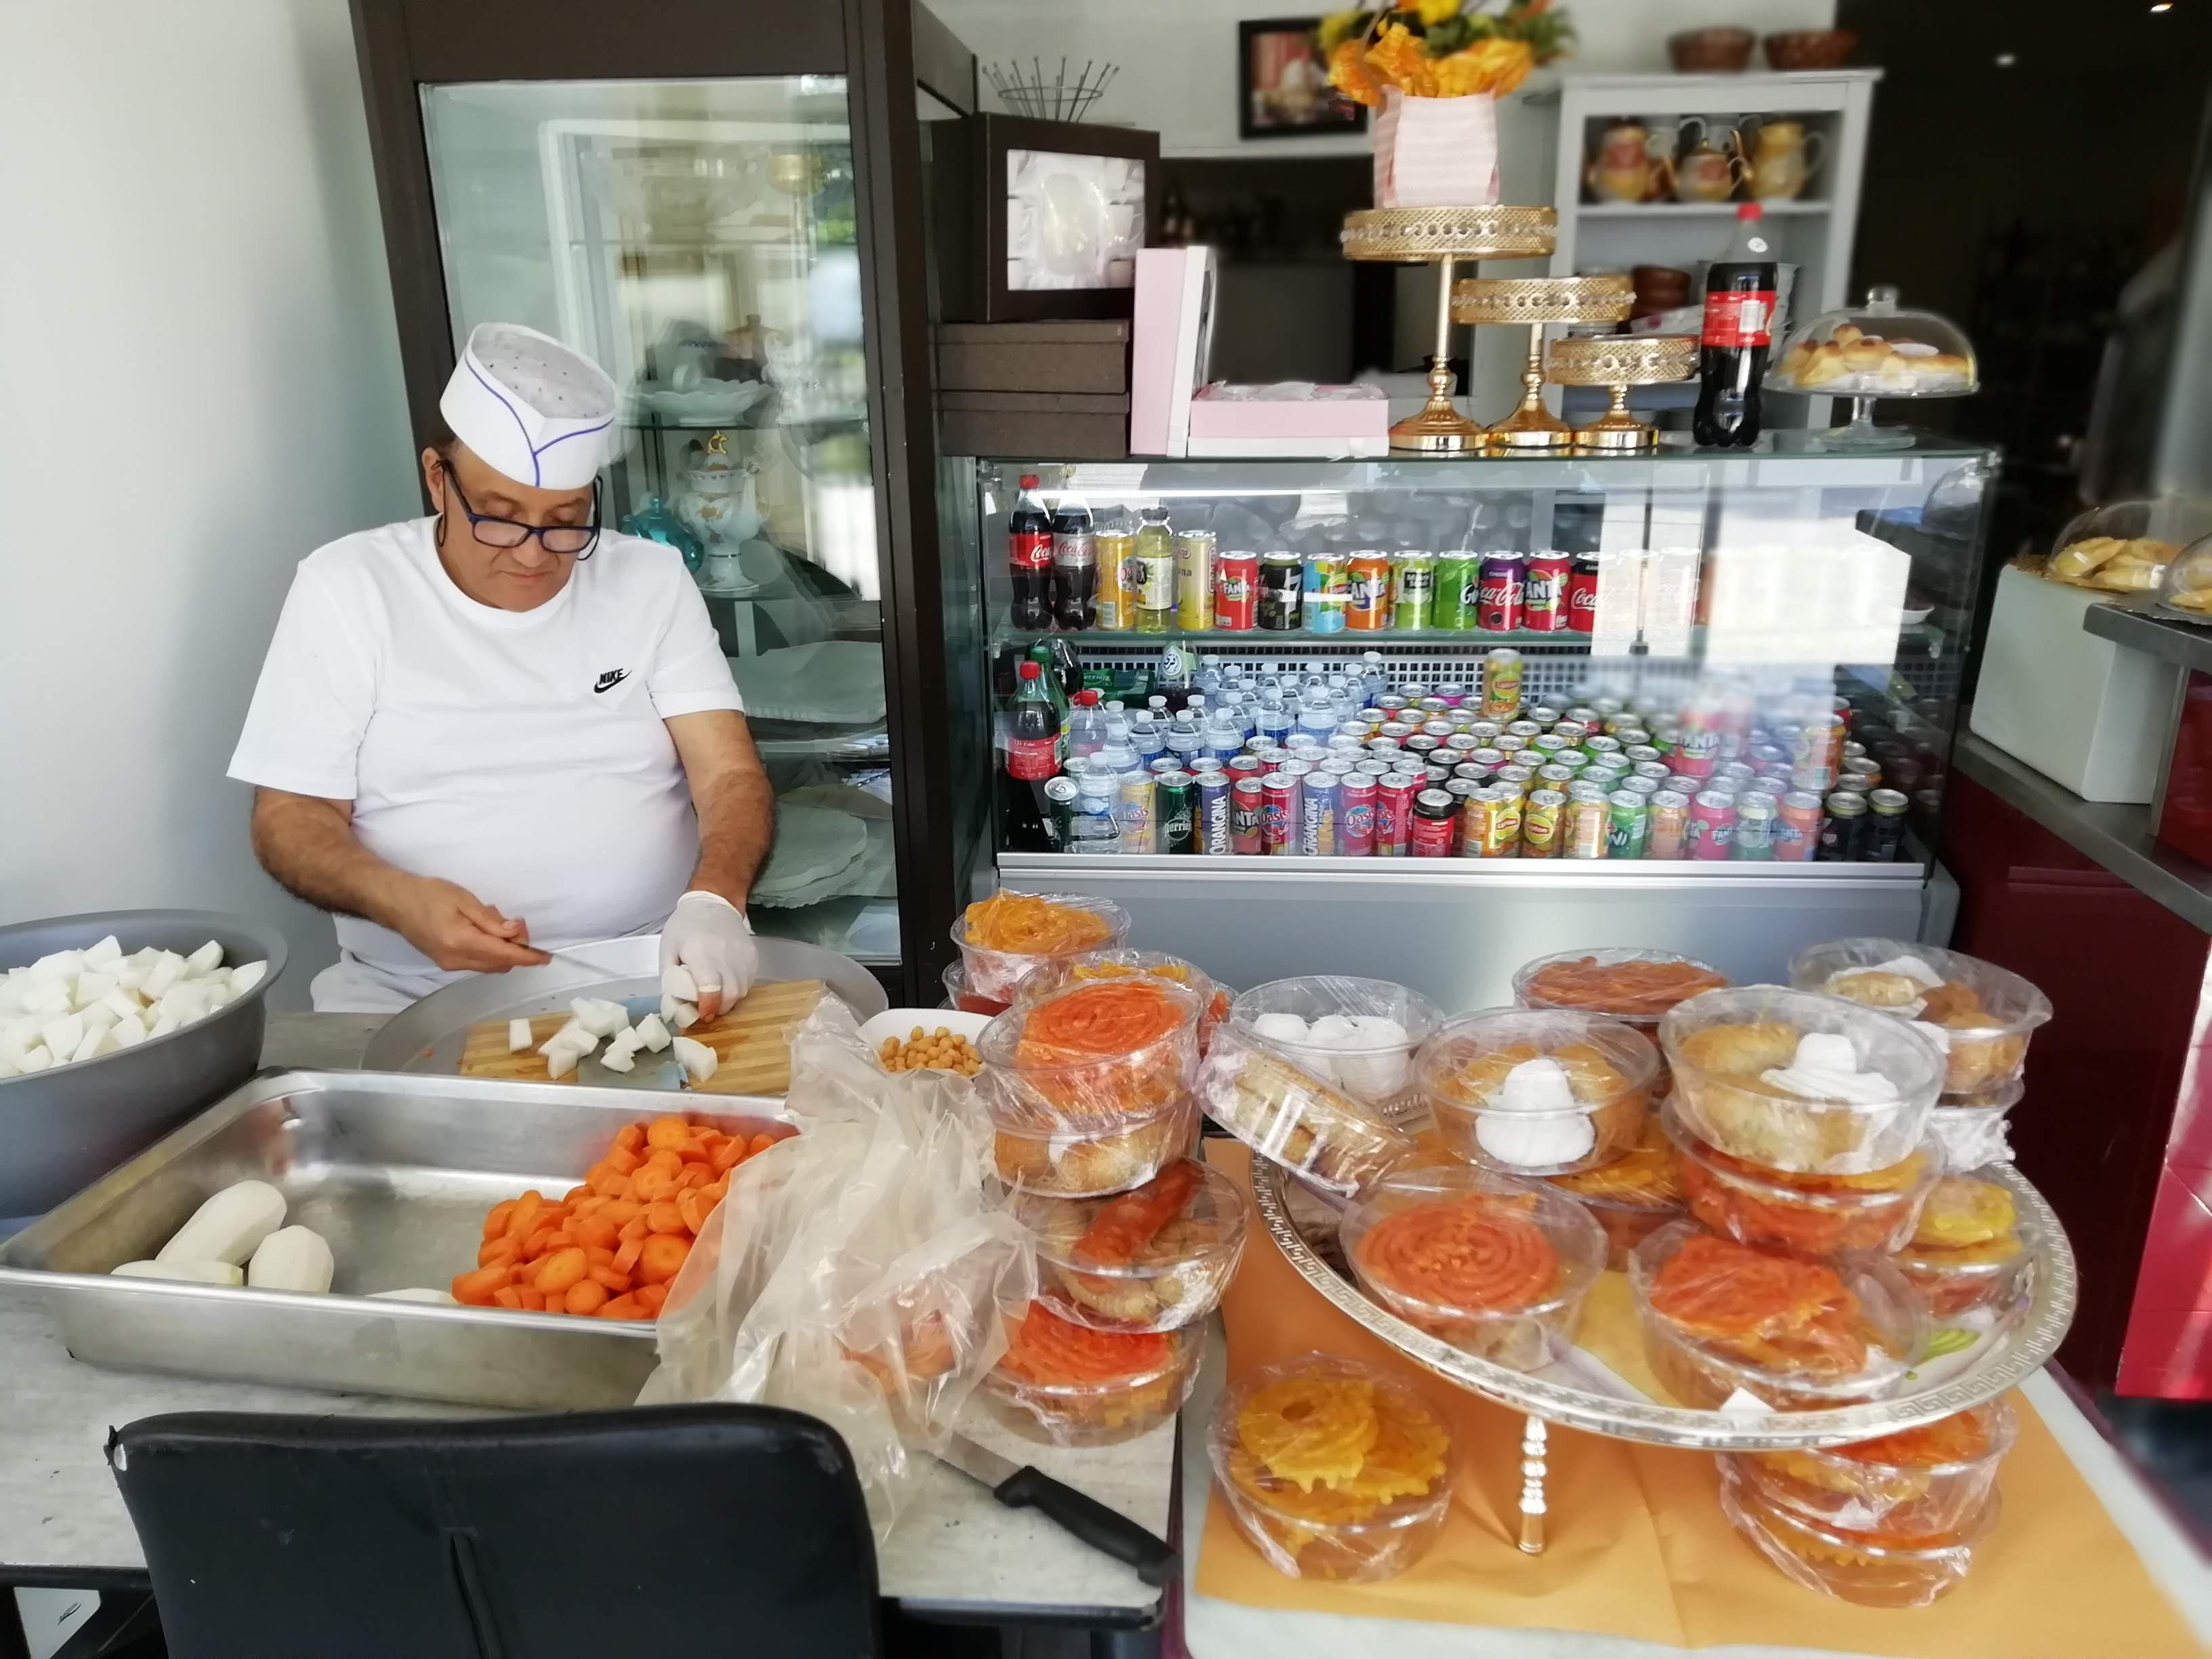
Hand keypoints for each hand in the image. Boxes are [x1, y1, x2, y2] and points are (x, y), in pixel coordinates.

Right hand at [383, 876, 550, 972]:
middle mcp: (456, 960)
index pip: (504, 956)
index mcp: (461, 942)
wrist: (394, 902)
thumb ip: (490, 920)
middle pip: (499, 964)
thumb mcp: (463, 899)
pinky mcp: (445, 963)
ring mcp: (449, 965)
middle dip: (516, 949)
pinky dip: (489, 951)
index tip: (546, 956)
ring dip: (503, 950)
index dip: (528, 957)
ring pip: (489, 965)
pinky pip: (477, 963)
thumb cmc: (428, 894)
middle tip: (517, 924)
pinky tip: (484, 930)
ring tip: (498, 923)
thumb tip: (515, 933)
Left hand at [661, 890, 757, 1019]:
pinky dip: (738, 988)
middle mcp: (725, 957)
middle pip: (730, 995)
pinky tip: (726, 982)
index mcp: (701, 954)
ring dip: (729, 1000)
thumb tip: (675, 1004)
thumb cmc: (686, 926)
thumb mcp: (667, 948)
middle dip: (719, 1008)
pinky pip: (749, 982)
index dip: (708, 1006)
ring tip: (716, 995)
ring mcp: (742, 957)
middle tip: (707, 1008)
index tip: (703, 1014)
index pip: (711, 988)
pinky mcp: (752, 957)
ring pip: (742, 991)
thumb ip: (670, 977)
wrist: (714, 902)